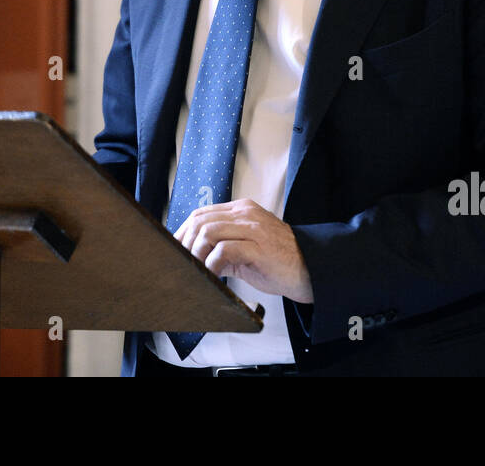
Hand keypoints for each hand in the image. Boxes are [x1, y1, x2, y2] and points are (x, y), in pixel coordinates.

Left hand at [173, 198, 313, 303]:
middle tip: (181, 263)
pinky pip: (224, 250)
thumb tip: (193, 258)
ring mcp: (252, 228)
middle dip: (184, 243)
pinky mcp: (258, 246)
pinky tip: (213, 274)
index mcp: (241, 210)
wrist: (310, 269)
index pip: (201, 214)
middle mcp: (245, 214)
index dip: (183, 232)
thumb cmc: (277, 262)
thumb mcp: (245, 249)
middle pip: (200, 221)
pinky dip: (212, 264)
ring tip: (196, 269)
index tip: (175, 251)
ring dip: (196, 254)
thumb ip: (221, 248)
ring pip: (208, 232)